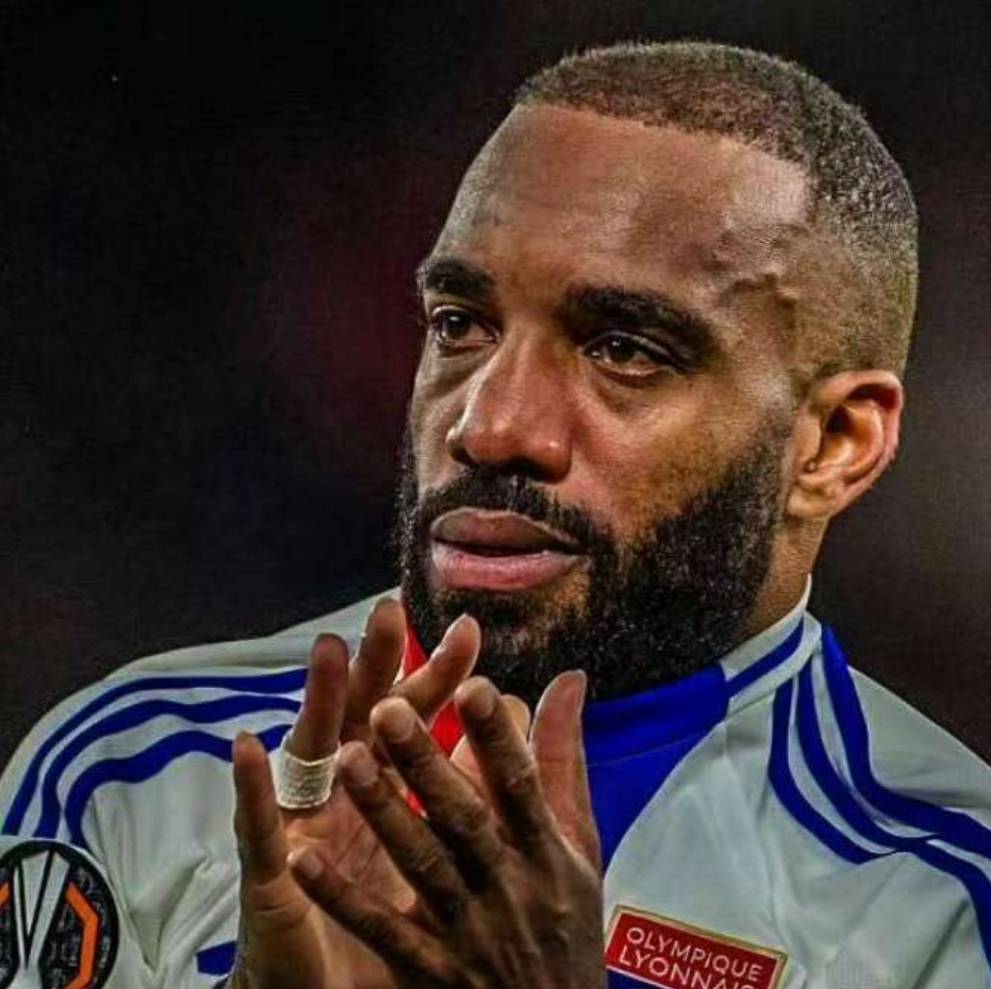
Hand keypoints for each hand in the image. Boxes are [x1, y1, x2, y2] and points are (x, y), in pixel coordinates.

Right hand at [229, 599, 480, 988]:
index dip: (438, 679)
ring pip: (311, 757)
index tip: (468, 633)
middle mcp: (344, 794)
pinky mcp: (273, 872)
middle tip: (389, 612)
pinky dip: (253, 787)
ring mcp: (306, 826)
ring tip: (327, 652)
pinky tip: (249, 746)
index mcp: (387, 786)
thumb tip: (510, 709)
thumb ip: (469, 775)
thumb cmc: (388, 910)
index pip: (414, 721)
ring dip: (317, 704)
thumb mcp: (436, 843)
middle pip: (361, 719)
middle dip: (375, 666)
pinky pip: (259, 826)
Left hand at [287, 672, 603, 988]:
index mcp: (544, 849)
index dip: (498, 738)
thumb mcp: (581, 843)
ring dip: (383, 813)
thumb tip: (569, 678)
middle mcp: (506, 885)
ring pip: (420, 866)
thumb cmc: (567, 919)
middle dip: (426, 765)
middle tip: (386, 710)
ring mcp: (466, 930)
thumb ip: (564, 759)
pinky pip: (382, 931)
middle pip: (463, 821)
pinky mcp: (430, 970)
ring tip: (346, 760)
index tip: (473, 685)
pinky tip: (303, 860)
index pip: (521, 786)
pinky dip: (343, 897)